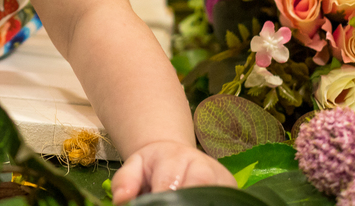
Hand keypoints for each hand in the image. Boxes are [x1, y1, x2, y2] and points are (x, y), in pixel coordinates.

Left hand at [110, 140, 235, 202]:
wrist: (175, 154)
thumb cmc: (153, 165)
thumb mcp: (135, 166)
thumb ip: (125, 181)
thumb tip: (122, 200)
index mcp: (175, 157)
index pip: (170, 185)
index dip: (161, 200)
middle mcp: (203, 165)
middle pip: (199, 190)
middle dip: (184, 203)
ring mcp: (221, 178)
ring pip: (215, 196)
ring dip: (201, 203)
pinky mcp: (231, 188)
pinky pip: (225, 199)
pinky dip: (211, 204)